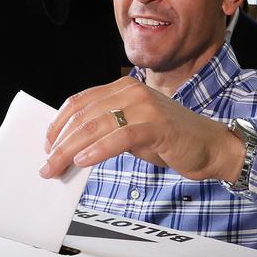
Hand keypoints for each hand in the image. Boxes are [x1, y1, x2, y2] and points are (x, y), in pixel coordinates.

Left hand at [40, 78, 244, 182]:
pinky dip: (98, 149)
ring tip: (57, 167)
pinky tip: (84, 161)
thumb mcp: (132, 131)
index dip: (58, 124)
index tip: (47, 145)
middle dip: (60, 143)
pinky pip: (120, 136)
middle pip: (84, 115)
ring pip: (97, 125)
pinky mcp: (157, 125)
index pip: (80, 102)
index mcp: (123, 89)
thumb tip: (72, 149)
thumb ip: (106, 131)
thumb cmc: (171, 139)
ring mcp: (145, 106)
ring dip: (71, 150)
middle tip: (47, 165)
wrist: (210, 145)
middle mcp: (132, 92)